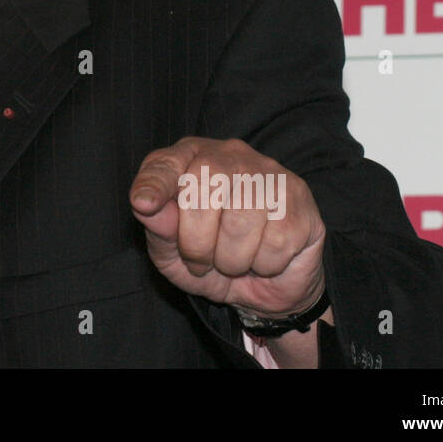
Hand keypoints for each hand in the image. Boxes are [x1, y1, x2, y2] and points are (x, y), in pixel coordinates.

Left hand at [128, 136, 325, 318]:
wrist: (267, 285)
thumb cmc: (211, 261)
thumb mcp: (173, 255)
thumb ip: (159, 229)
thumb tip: (145, 203)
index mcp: (189, 160)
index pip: (166, 164)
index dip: (155, 183)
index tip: (143, 203)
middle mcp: (229, 156)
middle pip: (204, 187)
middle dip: (196, 241)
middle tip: (201, 262)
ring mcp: (268, 173)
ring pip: (241, 218)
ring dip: (232, 259)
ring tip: (233, 262)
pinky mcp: (299, 197)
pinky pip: (277, 239)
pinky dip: (265, 264)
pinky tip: (264, 258)